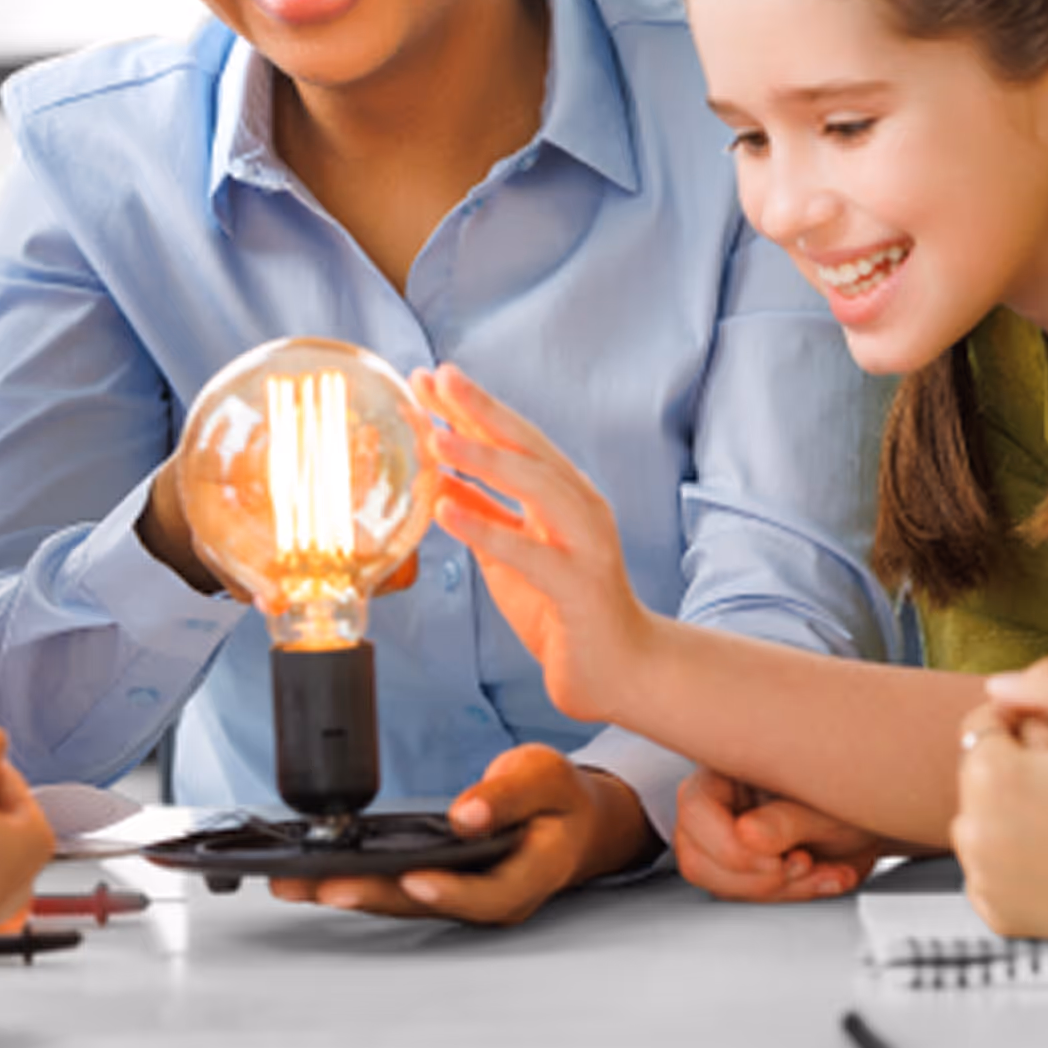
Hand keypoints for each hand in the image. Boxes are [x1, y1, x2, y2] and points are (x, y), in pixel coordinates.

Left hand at [269, 745, 653, 926]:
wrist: (570, 822)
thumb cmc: (559, 800)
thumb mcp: (547, 779)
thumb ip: (510, 795)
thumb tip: (468, 815)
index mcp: (531, 874)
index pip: (490, 894)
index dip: (451, 890)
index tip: (413, 878)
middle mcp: (494, 897)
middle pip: (430, 905)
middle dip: (373, 896)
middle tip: (322, 885)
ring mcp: (464, 896)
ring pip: (404, 902)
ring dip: (351, 892)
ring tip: (297, 884)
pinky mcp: (441, 886)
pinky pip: (396, 889)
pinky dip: (356, 881)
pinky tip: (315, 875)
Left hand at [410, 365, 650, 724]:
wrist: (620, 670)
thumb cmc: (562, 609)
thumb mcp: (509, 553)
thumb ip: (481, 514)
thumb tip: (436, 478)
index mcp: (562, 495)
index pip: (512, 440)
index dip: (470, 407)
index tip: (427, 377)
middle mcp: (579, 507)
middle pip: (527, 446)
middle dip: (480, 409)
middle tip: (437, 376)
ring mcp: (585, 543)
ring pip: (535, 487)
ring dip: (483, 458)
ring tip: (436, 436)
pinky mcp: (580, 585)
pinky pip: (530, 552)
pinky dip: (485, 528)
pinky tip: (444, 511)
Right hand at [674, 766, 884, 902]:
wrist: (873, 815)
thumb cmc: (850, 796)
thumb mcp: (828, 804)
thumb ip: (788, 819)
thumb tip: (746, 835)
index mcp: (728, 768)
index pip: (694, 810)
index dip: (731, 848)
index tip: (778, 860)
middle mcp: (717, 801)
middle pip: (696, 856)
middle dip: (757, 877)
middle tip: (802, 865)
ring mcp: (723, 835)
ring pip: (716, 883)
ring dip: (777, 890)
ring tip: (818, 870)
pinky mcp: (740, 867)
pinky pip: (744, 897)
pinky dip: (790, 897)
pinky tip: (821, 877)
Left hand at [954, 659, 1047, 952]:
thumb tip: (997, 686)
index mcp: (990, 775)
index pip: (983, 724)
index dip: (1028, 724)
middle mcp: (974, 830)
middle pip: (977, 775)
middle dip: (1016, 769)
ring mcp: (985, 878)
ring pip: (980, 822)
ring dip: (1009, 814)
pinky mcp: (1001, 916)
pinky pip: (990, 872)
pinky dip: (1013, 864)